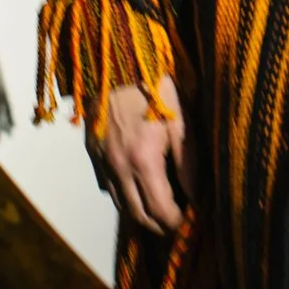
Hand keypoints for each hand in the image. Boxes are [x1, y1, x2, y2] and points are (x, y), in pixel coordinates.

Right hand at [91, 74, 193, 233]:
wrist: (118, 62)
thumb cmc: (156, 88)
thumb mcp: (181, 122)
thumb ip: (189, 163)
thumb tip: (197, 196)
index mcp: (143, 161)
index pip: (160, 210)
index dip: (177, 223)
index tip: (190, 223)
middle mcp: (118, 168)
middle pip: (137, 216)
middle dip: (159, 226)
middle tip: (177, 224)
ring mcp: (100, 161)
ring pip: (120, 204)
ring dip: (140, 213)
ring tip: (160, 209)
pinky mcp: (91, 152)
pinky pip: (106, 185)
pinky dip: (123, 194)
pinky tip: (137, 185)